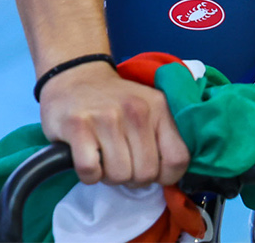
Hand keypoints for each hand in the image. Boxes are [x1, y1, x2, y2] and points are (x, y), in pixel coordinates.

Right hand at [40, 63, 190, 185]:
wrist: (76, 77)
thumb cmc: (115, 103)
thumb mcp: (149, 109)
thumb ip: (163, 138)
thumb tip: (168, 177)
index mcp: (159, 107)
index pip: (178, 159)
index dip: (165, 176)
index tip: (151, 171)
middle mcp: (137, 110)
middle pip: (145, 174)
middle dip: (132, 178)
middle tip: (120, 162)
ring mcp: (107, 117)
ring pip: (119, 176)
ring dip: (108, 176)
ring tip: (103, 157)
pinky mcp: (78, 125)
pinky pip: (91, 171)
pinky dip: (89, 174)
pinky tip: (88, 157)